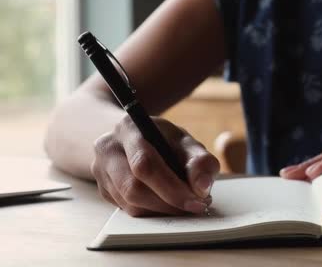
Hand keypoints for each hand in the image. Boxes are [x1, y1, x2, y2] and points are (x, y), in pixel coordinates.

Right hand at [91, 115, 219, 216]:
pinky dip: (152, 212)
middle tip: (194, 207)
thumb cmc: (166, 141)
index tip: (197, 201)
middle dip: (168, 203)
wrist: (140, 139)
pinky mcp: (102, 189)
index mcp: (129, 128)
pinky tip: (167, 204)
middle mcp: (107, 148)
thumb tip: (202, 188)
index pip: (145, 164)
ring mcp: (100, 170)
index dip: (172, 188)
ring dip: (161, 210)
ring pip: (129, 203)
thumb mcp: (187, 142)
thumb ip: (200, 161)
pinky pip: (127, 210)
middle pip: (132, 187)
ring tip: (184, 204)